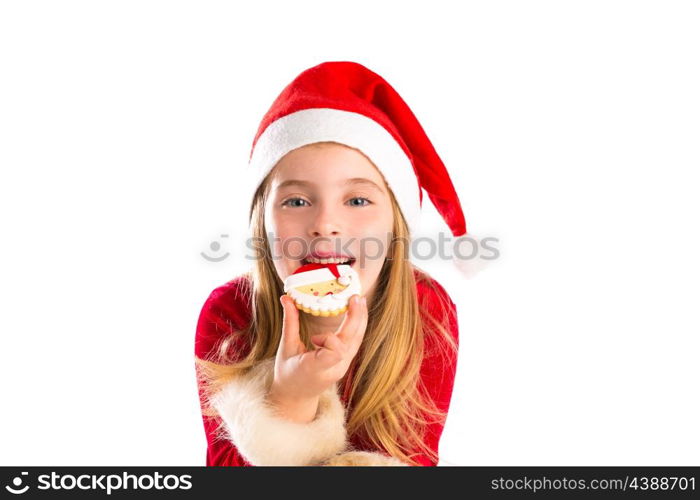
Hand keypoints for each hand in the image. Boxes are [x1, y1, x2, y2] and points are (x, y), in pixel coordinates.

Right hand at [268, 294, 367, 414]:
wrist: (296, 396)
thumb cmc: (288, 373)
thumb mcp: (286, 349)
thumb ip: (289, 323)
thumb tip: (286, 298)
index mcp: (315, 369)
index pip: (334, 352)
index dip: (328, 339)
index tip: (313, 339)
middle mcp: (334, 369)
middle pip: (351, 342)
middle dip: (355, 318)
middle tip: (356, 297)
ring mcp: (343, 367)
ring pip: (357, 341)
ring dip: (360, 319)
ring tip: (359, 300)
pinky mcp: (346, 362)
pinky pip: (355, 342)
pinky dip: (357, 326)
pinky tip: (357, 312)